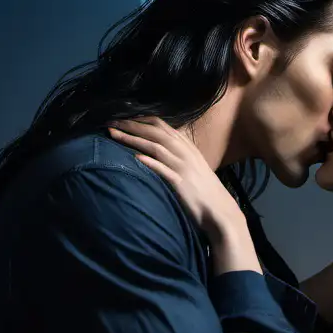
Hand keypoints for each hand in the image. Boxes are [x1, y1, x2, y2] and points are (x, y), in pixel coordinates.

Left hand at [108, 118, 244, 239]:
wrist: (221, 212)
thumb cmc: (205, 193)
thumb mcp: (194, 168)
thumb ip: (178, 157)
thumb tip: (158, 151)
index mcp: (188, 148)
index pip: (162, 126)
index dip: (141, 120)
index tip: (124, 119)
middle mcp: (185, 153)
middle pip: (155, 132)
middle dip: (131, 125)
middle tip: (111, 122)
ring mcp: (184, 168)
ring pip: (155, 147)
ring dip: (132, 139)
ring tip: (113, 135)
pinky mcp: (181, 184)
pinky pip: (163, 170)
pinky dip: (150, 163)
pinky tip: (135, 158)